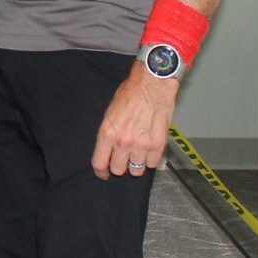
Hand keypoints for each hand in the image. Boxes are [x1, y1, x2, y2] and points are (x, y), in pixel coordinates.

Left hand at [90, 63, 175, 178]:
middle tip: (123, 159)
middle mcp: (123, 142)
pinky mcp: (158, 144)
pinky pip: (153, 163)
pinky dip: (151, 159)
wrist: (153, 84)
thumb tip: (109, 150)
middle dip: (120, 166)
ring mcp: (141, 144)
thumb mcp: (110, 113)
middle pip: (118, 170)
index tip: (104, 173)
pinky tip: (150, 150)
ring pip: (137, 169)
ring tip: (138, 153)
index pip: (100, 164)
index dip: (102, 172)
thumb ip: (109, 134)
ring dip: (137, 164)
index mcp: (108, 133)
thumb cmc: (131, 93)